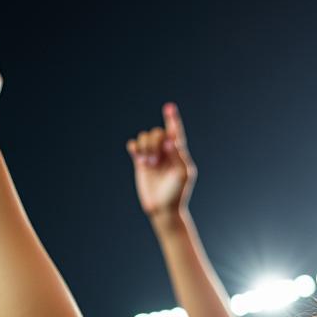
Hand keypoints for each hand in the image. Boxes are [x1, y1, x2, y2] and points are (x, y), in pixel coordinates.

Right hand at [127, 103, 196, 217]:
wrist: (162, 209)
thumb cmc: (176, 193)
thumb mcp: (182, 175)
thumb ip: (177, 156)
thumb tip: (169, 140)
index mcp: (178, 153)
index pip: (175, 132)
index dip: (172, 119)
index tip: (169, 107)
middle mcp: (165, 151)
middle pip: (156, 132)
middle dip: (153, 143)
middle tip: (154, 162)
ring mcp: (153, 156)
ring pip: (144, 137)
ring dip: (145, 147)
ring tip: (148, 163)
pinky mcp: (141, 162)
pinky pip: (134, 145)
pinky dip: (134, 146)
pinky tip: (137, 155)